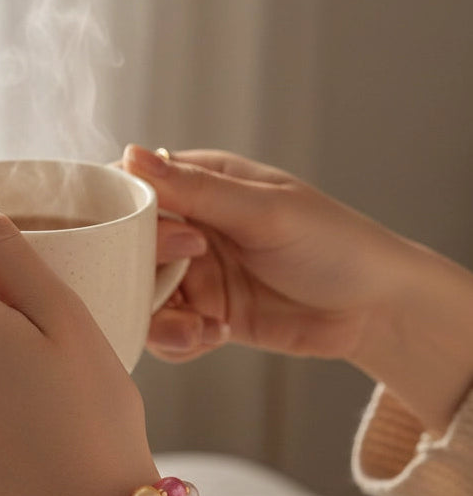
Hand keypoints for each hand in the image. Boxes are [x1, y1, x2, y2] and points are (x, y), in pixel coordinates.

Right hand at [124, 144, 472, 433]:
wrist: (373, 310)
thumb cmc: (333, 243)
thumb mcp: (265, 211)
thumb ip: (196, 190)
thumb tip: (131, 155)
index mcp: (200, 185)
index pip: (132, 192)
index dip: (122, 218)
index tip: (144, 240)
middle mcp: (188, 230)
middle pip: (126, 252)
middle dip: (143, 276)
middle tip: (185, 281)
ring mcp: (194, 276)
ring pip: (140, 299)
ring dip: (161, 320)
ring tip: (200, 328)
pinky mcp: (202, 316)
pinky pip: (166, 334)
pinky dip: (181, 341)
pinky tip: (217, 335)